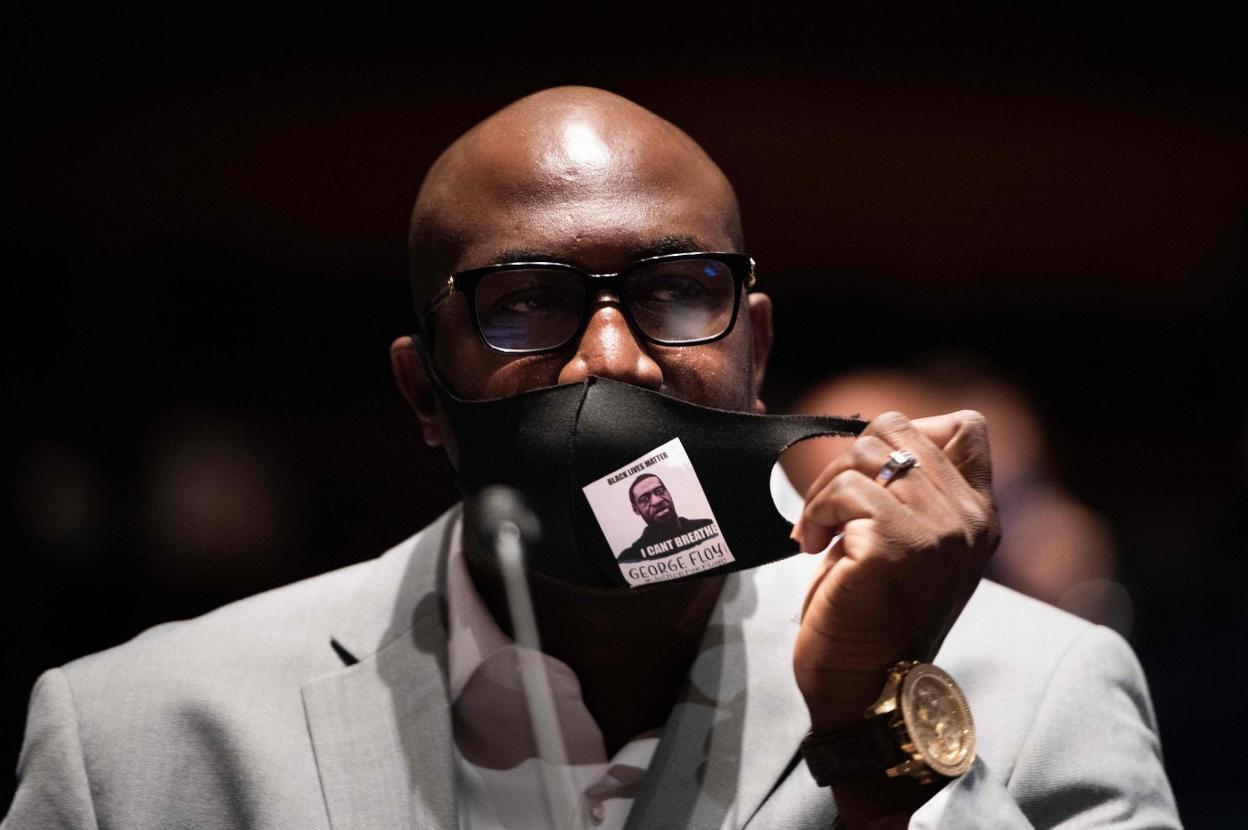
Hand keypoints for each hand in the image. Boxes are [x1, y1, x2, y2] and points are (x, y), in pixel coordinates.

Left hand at [791, 410, 998, 733]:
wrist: (863, 684)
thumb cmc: (872, 610)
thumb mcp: (910, 540)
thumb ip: (913, 489)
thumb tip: (876, 435)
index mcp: (979, 514)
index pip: (967, 426)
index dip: (909, 432)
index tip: (872, 476)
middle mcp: (969, 518)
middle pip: (898, 428)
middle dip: (848, 461)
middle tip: (829, 510)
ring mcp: (937, 530)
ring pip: (866, 452)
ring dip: (826, 489)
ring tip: (820, 533)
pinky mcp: (896, 544)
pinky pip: (844, 490)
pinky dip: (816, 513)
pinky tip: (813, 547)